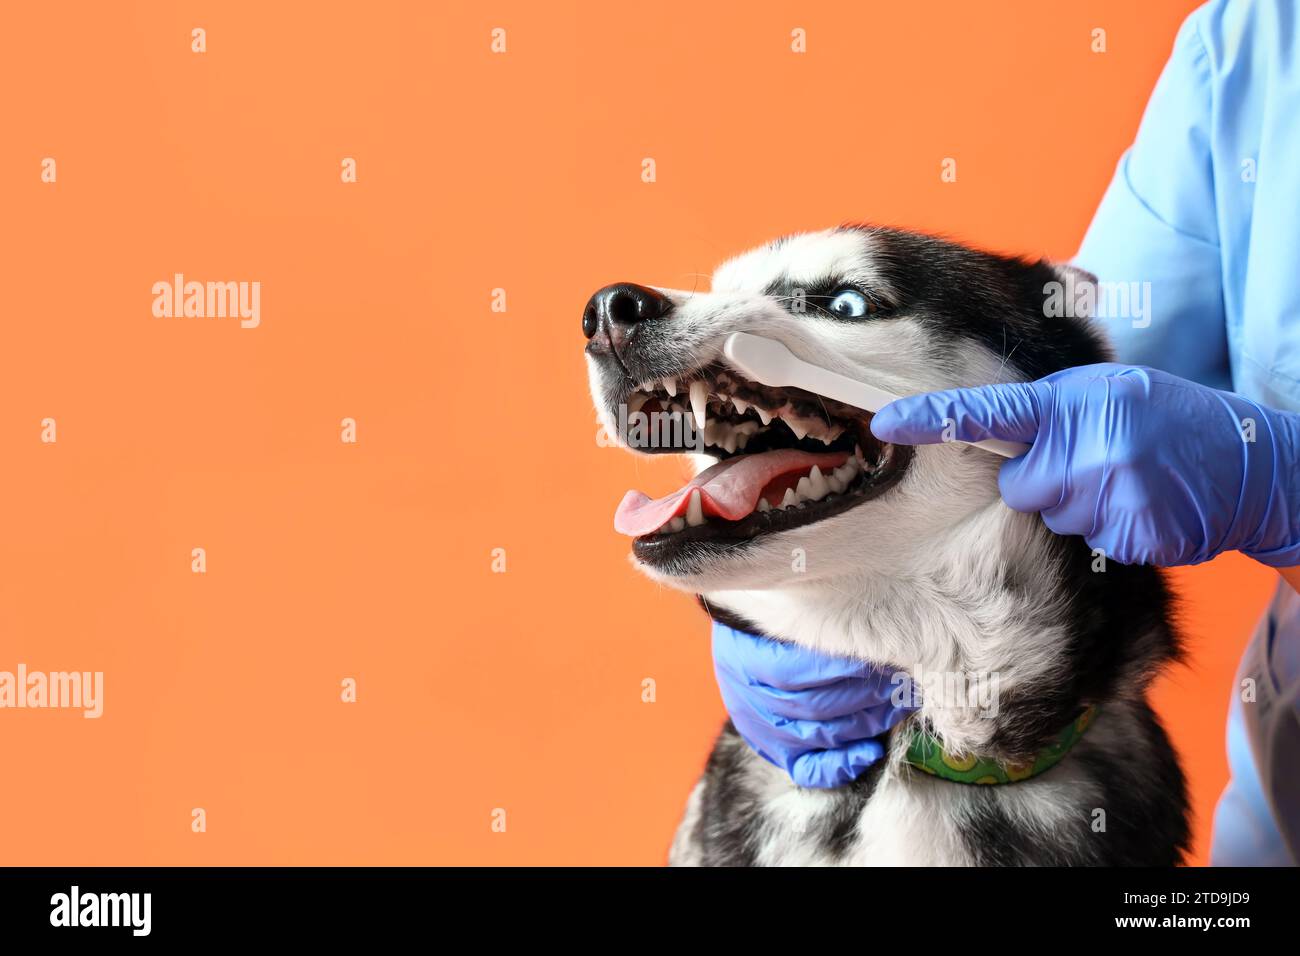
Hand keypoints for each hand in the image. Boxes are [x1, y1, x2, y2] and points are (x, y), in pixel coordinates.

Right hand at [711, 620, 913, 788]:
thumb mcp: (780, 604)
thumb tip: (863, 622)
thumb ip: (811, 614)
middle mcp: (748, 699)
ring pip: (818, 736)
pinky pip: (808, 770)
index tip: (880, 652)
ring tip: (899, 702)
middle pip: (811, 706)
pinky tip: (872, 750)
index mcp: (742, 657)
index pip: (792, 670)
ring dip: (867, 722)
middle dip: (865, 695)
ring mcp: (762, 730)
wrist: (749, 638)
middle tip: (900, 679)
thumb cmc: (776, 614)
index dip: (840, 667)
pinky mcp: (777, 751)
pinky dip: (842, 765)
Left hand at [870, 363, 1299, 566]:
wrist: (1249, 464)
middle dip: (1044, 481)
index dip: (932, 419)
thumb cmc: (1167, 419)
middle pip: (1019, 488)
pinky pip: (1089, 542)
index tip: (884, 423)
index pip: (988, 412)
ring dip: (1079, 506)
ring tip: (1128, 480)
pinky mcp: (1131, 536)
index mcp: (1074, 404)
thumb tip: (990, 428)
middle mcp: (1088, 447)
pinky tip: (1143, 506)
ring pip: (1053, 517)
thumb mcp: (1108, 391)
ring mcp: (1111, 495)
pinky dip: (1110, 530)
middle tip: (1094, 461)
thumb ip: (1048, 409)